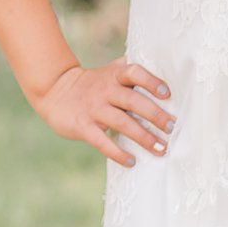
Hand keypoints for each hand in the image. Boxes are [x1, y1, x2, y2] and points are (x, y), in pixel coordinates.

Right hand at [32, 59, 174, 166]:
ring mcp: (94, 109)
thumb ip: (132, 70)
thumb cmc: (93, 83)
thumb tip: (164, 64)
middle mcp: (105, 91)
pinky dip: (117, 153)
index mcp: (115, 76)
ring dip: (144, 137)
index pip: (134, 73)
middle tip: (172, 128)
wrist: (55, 91)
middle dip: (155, 115)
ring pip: (122, 123)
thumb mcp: (110, 71)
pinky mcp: (82, 126)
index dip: (151, 81)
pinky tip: (132, 162)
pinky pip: (102, 142)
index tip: (167, 94)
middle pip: (133, 101)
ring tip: (161, 149)